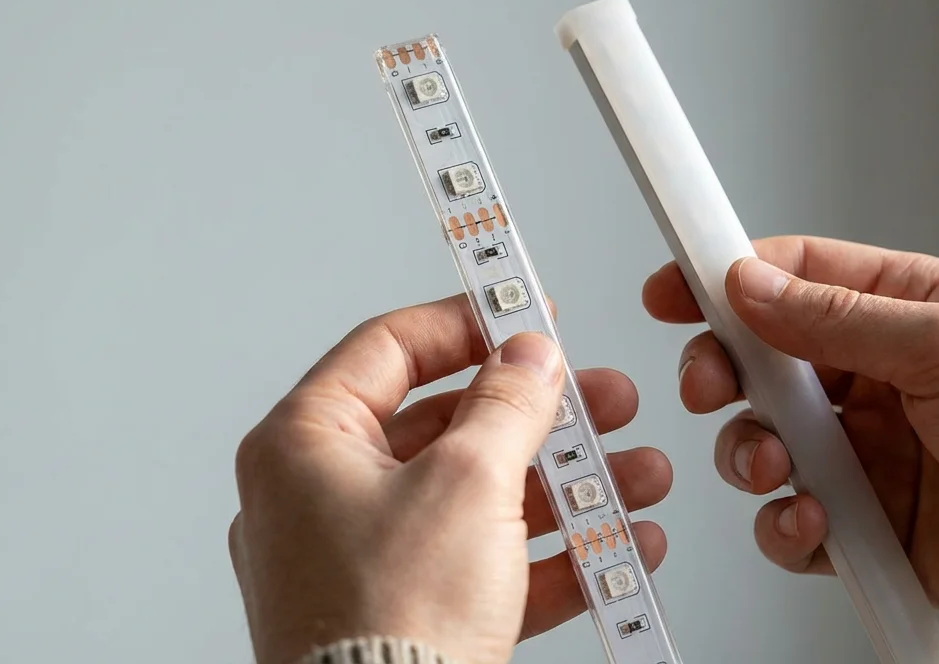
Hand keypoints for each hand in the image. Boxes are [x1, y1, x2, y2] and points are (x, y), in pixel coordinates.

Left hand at [229, 295, 671, 663]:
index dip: (468, 324)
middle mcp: (321, 498)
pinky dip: (551, 555)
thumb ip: (508, 403)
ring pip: (479, 499)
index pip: (391, 348)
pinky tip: (615, 546)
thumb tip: (528, 355)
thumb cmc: (387, 622)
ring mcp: (362, 562)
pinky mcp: (404, 615)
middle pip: (451, 428)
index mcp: (305, 445)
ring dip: (566, 487)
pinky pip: (484, 567)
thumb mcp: (468, 481)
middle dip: (544, 419)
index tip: (525, 316)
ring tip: (633, 475)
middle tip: (599, 402)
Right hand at [643, 236, 938, 649]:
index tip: (674, 286)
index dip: (727, 278)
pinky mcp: (868, 522)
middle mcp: (877, 377)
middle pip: (762, 361)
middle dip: (725, 373)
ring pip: (764, 441)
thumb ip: (839, 317)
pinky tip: (814, 522)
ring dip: (754, 453)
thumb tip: (753, 283)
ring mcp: (869, 452)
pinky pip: (792, 519)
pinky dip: (786, 524)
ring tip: (781, 465)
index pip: (794, 277)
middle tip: (715, 385)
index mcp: (905, 310)